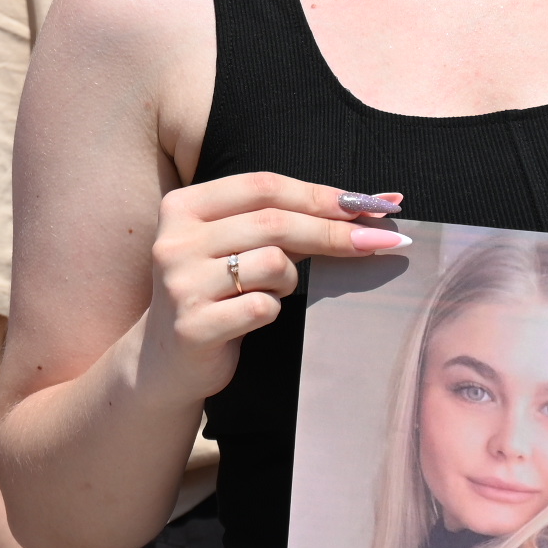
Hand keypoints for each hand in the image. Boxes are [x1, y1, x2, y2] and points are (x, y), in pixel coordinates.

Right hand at [140, 175, 408, 403]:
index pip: (263, 186)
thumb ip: (285, 223)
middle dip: (334, 232)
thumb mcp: (237, 247)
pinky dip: (274, 309)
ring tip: (273, 291)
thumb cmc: (216, 292)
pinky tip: (256, 316)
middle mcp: (175, 239)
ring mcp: (181, 283)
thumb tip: (367, 206)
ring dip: (291, 279)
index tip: (371, 205)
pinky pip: (264, 307)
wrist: (165, 360)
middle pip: (274, 222)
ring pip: (274, 262)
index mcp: (184, 206)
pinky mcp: (193, 326)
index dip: (321, 194)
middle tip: (382, 242)